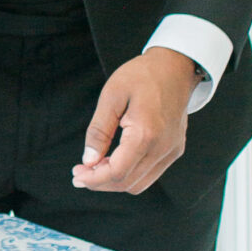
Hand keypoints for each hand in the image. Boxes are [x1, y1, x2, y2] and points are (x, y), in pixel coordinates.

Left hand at [74, 47, 196, 194]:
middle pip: (127, 183)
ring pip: (139, 184)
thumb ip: (99, 130)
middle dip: (100, 182)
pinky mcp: (175, 150)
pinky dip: (129, 175)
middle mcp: (163, 148)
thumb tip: (89, 160)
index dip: (93, 179)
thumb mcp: (111, 96)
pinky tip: (114, 161)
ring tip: (95, 167)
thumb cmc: (142, 76)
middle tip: (79, 172)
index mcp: (146, 133)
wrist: (174, 66)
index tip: (76, 174)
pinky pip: (150, 174)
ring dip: (114, 181)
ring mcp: (172, 151)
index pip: (117, 172)